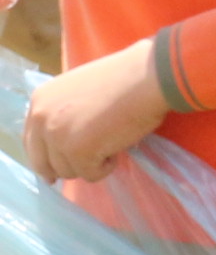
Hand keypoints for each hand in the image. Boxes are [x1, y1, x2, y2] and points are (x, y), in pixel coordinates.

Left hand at [21, 39, 166, 184]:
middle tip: (88, 164)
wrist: (146, 79)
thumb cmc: (123, 80)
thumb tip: (63, 143)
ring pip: (68, 171)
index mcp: (39, 101)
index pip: (31, 141)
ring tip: (110, 144)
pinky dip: (106, 167)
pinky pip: (90, 175)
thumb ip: (63, 113)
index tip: (53, 172)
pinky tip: (117, 148)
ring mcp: (57, 136)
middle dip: (66, 167)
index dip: (44, 158)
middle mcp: (41, 119)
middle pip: (44, 163)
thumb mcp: (79, 92)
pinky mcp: (78, 152)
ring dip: (90, 164)